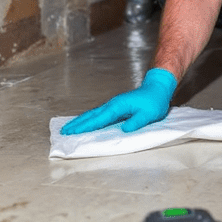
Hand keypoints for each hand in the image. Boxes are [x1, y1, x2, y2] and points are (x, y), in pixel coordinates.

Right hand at [60, 68, 176, 134]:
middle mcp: (113, 104)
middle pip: (92, 115)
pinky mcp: (115, 107)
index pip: (100, 118)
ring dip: (81, 121)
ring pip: (94, 114)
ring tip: (69, 128)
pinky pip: (99, 114)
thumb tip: (124, 130)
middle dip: (78, 124)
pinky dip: (89, 119)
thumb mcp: (149, 114)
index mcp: (119, 106)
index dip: (86, 126)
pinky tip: (85, 122)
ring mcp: (113, 105)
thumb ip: (137, 121)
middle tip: (64, 132)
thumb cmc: (154, 102)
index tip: (73, 132)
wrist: (157, 89)